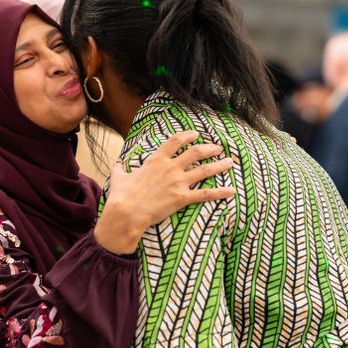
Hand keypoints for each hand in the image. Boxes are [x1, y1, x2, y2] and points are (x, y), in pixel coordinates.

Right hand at [95, 131, 234, 253]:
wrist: (126, 212)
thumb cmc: (122, 195)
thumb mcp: (119, 177)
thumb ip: (120, 169)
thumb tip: (116, 164)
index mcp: (156, 160)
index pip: (175, 141)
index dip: (187, 136)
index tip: (195, 134)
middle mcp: (170, 168)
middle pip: (195, 152)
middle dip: (209, 148)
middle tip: (218, 147)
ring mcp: (178, 182)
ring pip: (204, 170)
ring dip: (219, 165)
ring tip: (230, 162)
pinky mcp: (182, 198)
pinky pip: (205, 194)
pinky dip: (220, 192)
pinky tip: (231, 191)